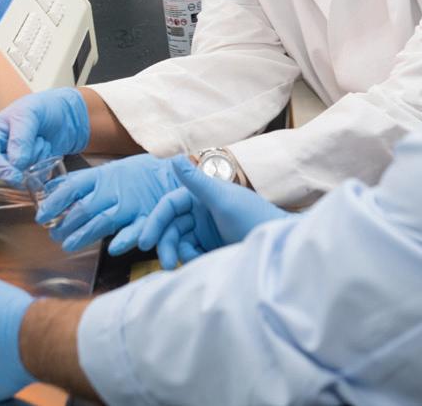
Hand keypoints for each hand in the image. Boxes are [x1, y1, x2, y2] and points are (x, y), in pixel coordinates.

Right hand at [0, 89, 89, 184]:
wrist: (68, 113)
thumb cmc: (45, 107)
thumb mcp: (29, 114)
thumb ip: (20, 137)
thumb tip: (15, 163)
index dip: (0, 168)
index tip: (17, 174)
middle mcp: (0, 151)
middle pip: (3, 171)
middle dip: (25, 160)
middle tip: (39, 140)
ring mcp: (16, 162)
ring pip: (21, 176)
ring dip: (37, 160)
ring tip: (43, 140)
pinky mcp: (31, 170)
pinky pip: (35, 179)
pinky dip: (45, 166)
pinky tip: (48, 149)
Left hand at [37, 154, 179, 252]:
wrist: (171, 173)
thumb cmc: (136, 174)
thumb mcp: (107, 171)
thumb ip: (80, 181)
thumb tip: (50, 188)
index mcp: (102, 176)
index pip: (71, 188)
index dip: (54, 203)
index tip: (41, 216)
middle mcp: (113, 190)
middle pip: (83, 209)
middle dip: (65, 225)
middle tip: (54, 235)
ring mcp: (130, 204)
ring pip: (102, 222)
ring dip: (83, 235)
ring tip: (69, 245)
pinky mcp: (146, 217)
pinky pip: (134, 230)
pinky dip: (124, 240)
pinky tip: (113, 248)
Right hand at [120, 155, 291, 268]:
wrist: (276, 246)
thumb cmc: (253, 218)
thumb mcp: (223, 199)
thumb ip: (196, 181)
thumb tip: (174, 157)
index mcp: (201, 194)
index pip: (169, 206)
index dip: (155, 221)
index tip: (145, 242)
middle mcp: (201, 210)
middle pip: (171, 227)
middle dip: (166, 244)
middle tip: (166, 263)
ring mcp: (205, 230)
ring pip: (179, 242)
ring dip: (179, 253)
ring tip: (190, 264)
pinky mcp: (211, 247)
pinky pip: (190, 254)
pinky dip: (191, 259)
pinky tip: (200, 264)